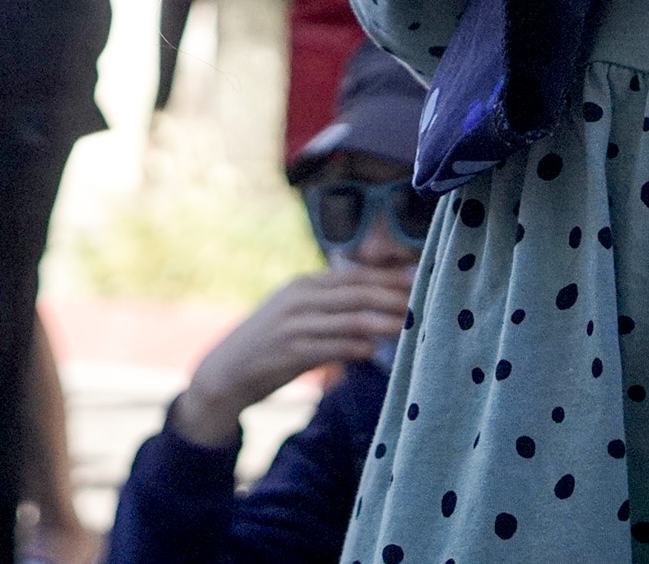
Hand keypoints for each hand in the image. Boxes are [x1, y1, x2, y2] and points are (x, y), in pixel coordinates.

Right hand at [168, 263, 413, 445]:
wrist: (226, 372)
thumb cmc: (269, 345)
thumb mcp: (295, 314)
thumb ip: (328, 306)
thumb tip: (373, 306)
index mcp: (303, 285)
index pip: (354, 276)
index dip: (387, 277)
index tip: (418, 278)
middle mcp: (299, 299)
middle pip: (356, 293)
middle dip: (392, 296)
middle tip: (422, 300)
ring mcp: (293, 325)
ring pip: (348, 319)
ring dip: (382, 322)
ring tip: (408, 325)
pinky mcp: (289, 352)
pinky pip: (329, 347)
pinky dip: (354, 347)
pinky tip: (374, 351)